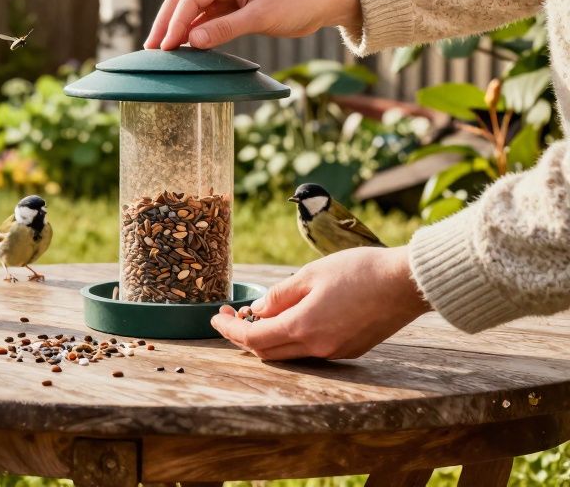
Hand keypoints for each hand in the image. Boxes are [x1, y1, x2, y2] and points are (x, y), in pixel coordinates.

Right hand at [144, 0, 361, 49]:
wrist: (321, 2)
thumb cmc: (295, 3)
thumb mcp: (260, 17)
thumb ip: (225, 28)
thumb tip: (192, 41)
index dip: (174, 22)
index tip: (165, 46)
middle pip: (181, 1)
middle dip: (165, 23)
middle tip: (152, 49)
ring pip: (190, 11)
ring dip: (176, 29)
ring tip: (162, 52)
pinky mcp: (230, 9)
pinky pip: (204, 21)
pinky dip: (192, 34)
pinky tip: (185, 49)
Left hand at [211, 246, 430, 359]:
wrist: (407, 282)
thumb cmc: (359, 271)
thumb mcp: (310, 274)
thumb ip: (280, 295)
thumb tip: (257, 311)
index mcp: (303, 327)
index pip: (253, 339)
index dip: (229, 330)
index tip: (216, 318)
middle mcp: (318, 347)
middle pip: (268, 353)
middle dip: (244, 336)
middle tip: (232, 316)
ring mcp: (336, 352)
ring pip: (290, 353)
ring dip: (269, 338)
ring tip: (258, 315)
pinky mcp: (351, 350)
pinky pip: (312, 350)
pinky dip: (293, 338)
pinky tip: (291, 318)